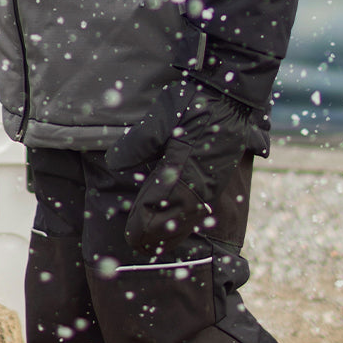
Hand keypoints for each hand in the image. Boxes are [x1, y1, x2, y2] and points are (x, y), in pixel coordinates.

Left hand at [105, 75, 256, 253]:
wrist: (229, 94)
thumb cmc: (193, 101)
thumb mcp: (162, 115)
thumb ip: (139, 141)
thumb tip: (113, 163)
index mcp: (184, 165)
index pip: (160, 201)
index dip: (144, 220)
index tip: (130, 235)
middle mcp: (200, 179)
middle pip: (175, 215)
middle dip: (155, 233)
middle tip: (137, 247)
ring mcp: (211, 180)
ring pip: (190, 215)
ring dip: (171, 232)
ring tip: (154, 247)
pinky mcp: (217, 178)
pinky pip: (202, 207)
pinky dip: (189, 222)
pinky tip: (180, 228)